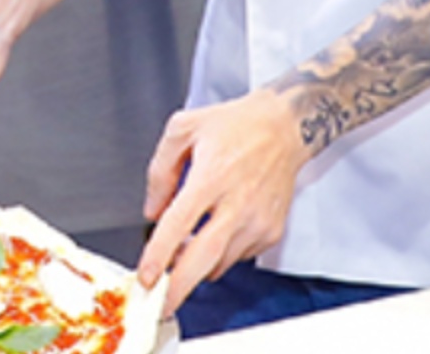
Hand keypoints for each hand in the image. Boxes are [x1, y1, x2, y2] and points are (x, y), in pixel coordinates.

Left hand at [134, 87, 305, 307]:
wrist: (283, 126)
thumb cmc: (234, 125)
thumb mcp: (183, 128)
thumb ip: (160, 170)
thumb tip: (152, 210)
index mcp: (210, 175)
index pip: (178, 224)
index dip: (159, 254)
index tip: (146, 277)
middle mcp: (236, 203)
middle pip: (202, 258)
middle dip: (178, 287)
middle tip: (159, 303)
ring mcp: (257, 221)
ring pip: (219, 262)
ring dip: (198, 266)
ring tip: (185, 251)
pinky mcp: (270, 232)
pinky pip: (238, 257)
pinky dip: (221, 253)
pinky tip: (217, 229)